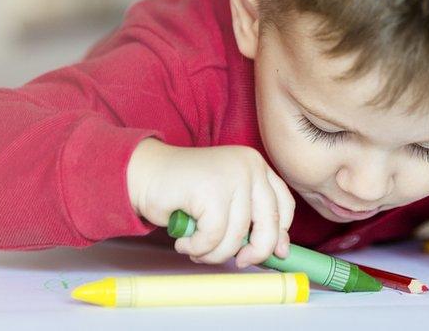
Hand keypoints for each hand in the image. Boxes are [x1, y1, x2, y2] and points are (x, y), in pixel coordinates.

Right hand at [126, 138, 294, 267]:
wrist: (145, 174)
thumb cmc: (184, 192)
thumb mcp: (227, 203)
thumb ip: (252, 220)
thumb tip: (280, 251)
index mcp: (256, 166)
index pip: (284, 204)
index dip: (280, 233)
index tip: (274, 253)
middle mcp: (249, 166)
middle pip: (270, 222)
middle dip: (256, 251)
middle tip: (239, 262)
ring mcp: (231, 175)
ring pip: (237, 235)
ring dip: (215, 253)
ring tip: (195, 249)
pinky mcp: (210, 189)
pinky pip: (213, 236)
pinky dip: (197, 248)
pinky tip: (183, 242)